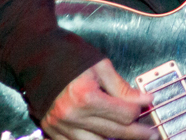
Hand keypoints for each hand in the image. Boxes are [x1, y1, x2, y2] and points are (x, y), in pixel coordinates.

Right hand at [41, 59, 156, 139]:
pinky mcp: (51, 130)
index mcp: (86, 97)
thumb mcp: (100, 65)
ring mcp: (60, 126)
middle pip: (114, 132)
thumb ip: (122, 87)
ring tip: (129, 135)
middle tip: (152, 134)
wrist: (34, 55)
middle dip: (136, 133)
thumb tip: (144, 100)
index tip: (149, 103)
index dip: (140, 109)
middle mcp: (72, 116)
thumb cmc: (68, 55)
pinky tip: (104, 137)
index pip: (123, 114)